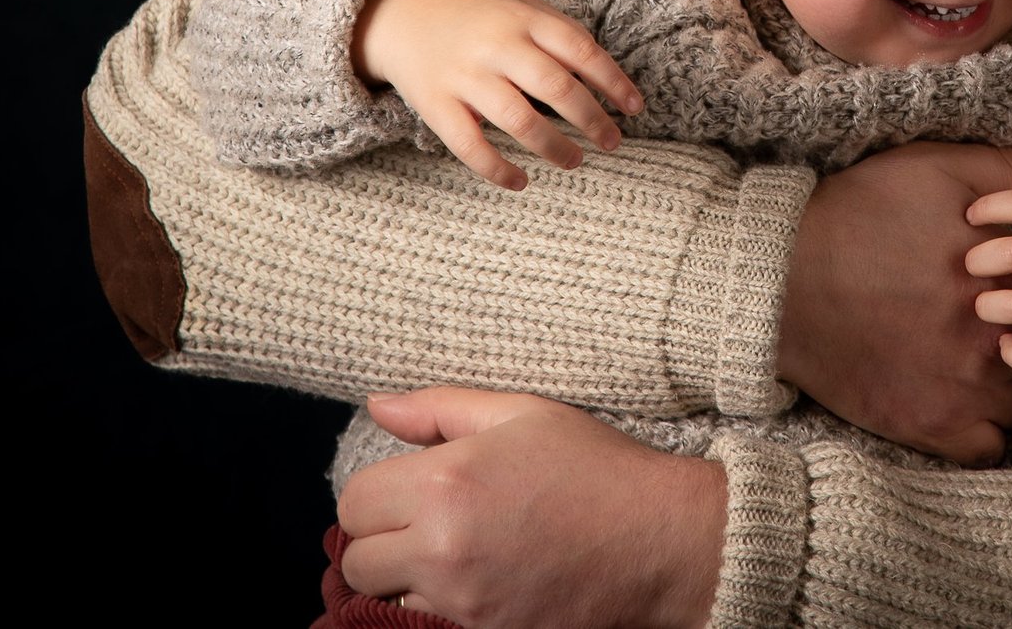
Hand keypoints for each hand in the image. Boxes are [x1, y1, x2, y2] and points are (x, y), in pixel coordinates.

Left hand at [338, 388, 724, 628]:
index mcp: (446, 482)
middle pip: (358, 559)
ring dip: (406, 577)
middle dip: (383, 537)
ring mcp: (462, 603)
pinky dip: (437, 604)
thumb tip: (377, 406)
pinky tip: (475, 577)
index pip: (353, 503)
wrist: (658, 538)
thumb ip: (439, 408)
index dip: (378, 491)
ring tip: (456, 548)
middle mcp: (443, 549)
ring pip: (386, 599)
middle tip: (428, 518)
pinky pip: (425, 624)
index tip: (410, 485)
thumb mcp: (522, 413)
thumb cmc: (594, 466)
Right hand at [352, 0, 643, 187]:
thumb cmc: (481, 18)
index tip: (635, 108)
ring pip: (519, 120)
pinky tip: (522, 181)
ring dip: (554, 147)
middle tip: (613, 142)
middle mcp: (497, 45)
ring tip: (576, 161)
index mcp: (524, 18)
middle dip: (592, 120)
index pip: (580, 49)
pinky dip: (499, 170)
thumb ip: (563, 35)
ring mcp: (465, 76)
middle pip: (556, 87)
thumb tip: (610, 79)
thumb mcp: (523, 9)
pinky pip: (471, 146)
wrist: (405, 15)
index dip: (613, 81)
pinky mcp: (436, 105)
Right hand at [776, 139, 1011, 463]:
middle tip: (988, 319)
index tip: (1009, 282)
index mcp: (1001, 278)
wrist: (783, 275)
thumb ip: (1011, 170)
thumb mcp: (936, 170)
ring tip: (974, 358)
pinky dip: (983, 427)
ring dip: (1009, 380)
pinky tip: (961, 398)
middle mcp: (991, 338)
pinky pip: (987, 445)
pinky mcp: (929, 425)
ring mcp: (962, 388)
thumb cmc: (859, 214)